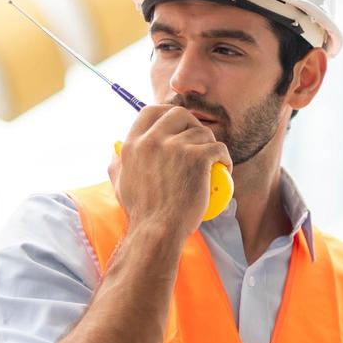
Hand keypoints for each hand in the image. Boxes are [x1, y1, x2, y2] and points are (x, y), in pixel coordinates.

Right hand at [109, 105, 231, 240]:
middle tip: (199, 142)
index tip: (178, 124)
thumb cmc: (142, 212)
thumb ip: (118, 163)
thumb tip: (117, 150)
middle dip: (192, 124)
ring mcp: (176, 147)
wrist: (158, 230)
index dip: (166, 113)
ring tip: (212, 162)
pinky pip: (219, 147)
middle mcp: (152, 141)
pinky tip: (224, 168)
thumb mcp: (120, 183)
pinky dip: (225, 158)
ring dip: (211, 144)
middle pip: (179, 113)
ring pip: (203, 132)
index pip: (150, 111)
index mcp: (133, 144)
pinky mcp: (197, 158)